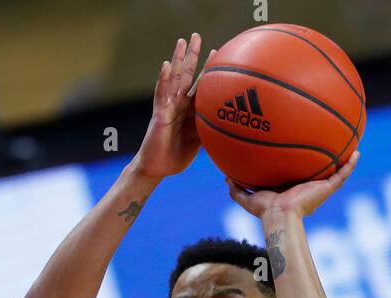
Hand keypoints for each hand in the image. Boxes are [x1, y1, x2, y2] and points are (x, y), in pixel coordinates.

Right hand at [130, 34, 212, 179]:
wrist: (157, 168)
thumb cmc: (176, 157)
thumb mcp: (200, 142)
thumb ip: (211, 130)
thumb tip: (233, 126)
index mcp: (189, 110)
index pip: (200, 85)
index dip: (208, 69)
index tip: (220, 52)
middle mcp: (178, 103)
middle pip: (186, 74)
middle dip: (191, 55)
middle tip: (197, 36)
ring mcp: (168, 106)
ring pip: (173, 78)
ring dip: (177, 59)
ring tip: (182, 40)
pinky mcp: (158, 113)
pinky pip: (161, 93)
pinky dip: (163, 78)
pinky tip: (165, 64)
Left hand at [228, 151, 359, 220]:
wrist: (280, 216)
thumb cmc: (265, 211)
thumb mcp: (247, 198)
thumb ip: (236, 188)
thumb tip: (225, 176)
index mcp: (292, 188)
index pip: (298, 173)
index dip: (301, 163)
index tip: (301, 150)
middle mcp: (307, 186)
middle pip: (318, 170)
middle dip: (324, 158)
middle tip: (328, 142)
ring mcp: (319, 187)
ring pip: (335, 171)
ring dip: (343, 159)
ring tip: (351, 143)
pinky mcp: (327, 188)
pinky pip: (343, 174)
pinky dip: (351, 164)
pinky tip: (357, 152)